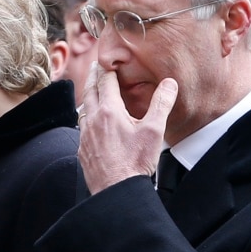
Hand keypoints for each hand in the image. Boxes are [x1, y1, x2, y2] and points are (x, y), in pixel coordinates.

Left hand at [78, 62, 178, 194]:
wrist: (117, 191)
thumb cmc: (135, 162)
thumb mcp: (154, 131)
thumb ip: (161, 104)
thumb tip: (169, 83)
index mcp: (109, 111)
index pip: (105, 82)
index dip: (106, 69)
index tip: (105, 60)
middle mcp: (93, 121)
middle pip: (90, 92)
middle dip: (93, 78)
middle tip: (96, 68)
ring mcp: (85, 136)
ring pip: (83, 109)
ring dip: (88, 97)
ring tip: (93, 92)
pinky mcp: (83, 150)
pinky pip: (81, 128)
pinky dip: (86, 118)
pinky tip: (91, 123)